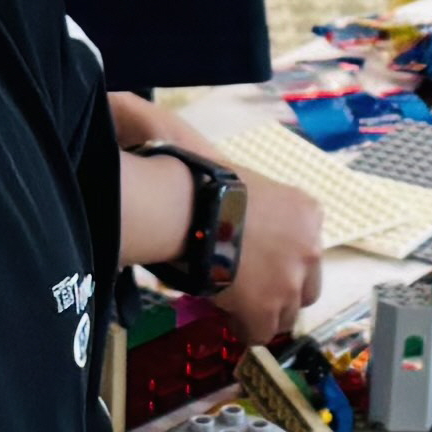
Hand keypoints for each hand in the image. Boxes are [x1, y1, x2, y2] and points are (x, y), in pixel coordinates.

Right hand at [105, 99, 321, 341]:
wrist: (185, 207)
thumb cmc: (192, 174)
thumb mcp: (205, 148)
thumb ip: (185, 136)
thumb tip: (121, 98)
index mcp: (305, 209)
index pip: (303, 243)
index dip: (274, 253)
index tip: (246, 253)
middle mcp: (310, 246)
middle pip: (304, 282)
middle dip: (278, 286)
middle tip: (241, 280)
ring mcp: (293, 280)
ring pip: (284, 311)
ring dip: (259, 309)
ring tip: (228, 298)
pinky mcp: (270, 308)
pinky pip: (261, 332)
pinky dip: (242, 329)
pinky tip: (223, 313)